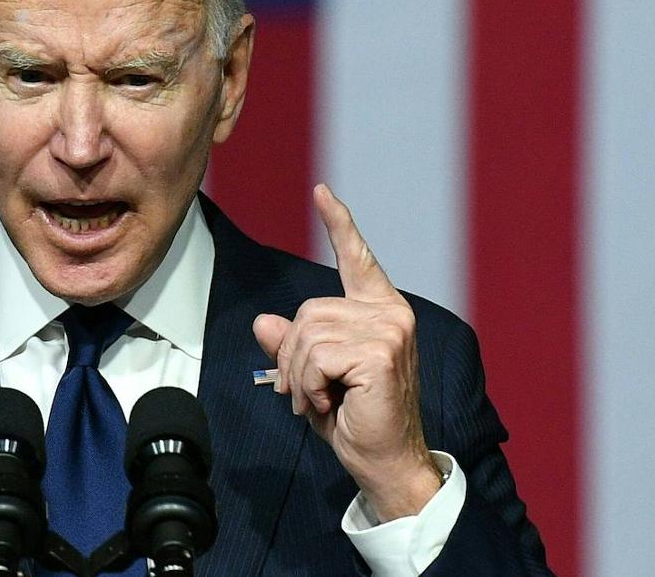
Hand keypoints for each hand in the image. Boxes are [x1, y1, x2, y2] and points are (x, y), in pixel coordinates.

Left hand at [253, 184, 440, 520]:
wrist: (385, 463)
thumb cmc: (355, 420)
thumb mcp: (312, 378)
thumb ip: (293, 346)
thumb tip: (263, 322)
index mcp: (379, 311)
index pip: (357, 259)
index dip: (339, 224)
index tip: (322, 192)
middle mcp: (390, 313)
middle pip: (307, 310)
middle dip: (293, 356)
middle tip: (308, 393)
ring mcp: (389, 330)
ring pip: (307, 333)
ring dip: (299, 375)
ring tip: (319, 400)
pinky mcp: (381, 352)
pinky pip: (315, 355)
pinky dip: (309, 384)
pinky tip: (329, 403)